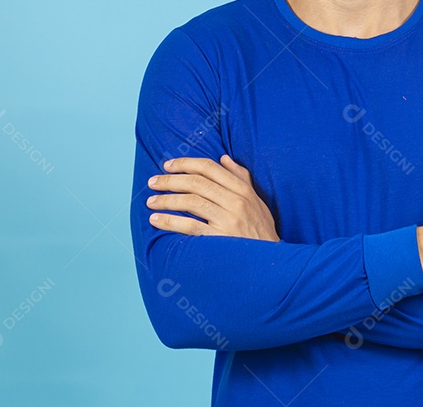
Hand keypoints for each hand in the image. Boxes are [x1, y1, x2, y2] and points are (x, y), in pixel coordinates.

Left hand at [146, 155, 279, 240]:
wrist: (271, 264)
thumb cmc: (262, 231)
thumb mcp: (258, 202)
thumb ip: (242, 178)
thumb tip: (224, 158)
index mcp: (243, 190)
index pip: (210, 168)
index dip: (186, 163)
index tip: (168, 165)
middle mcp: (236, 202)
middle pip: (196, 183)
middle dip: (170, 180)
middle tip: (153, 182)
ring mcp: (228, 221)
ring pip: (190, 202)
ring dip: (166, 200)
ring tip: (151, 202)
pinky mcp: (219, 239)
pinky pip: (189, 226)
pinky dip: (170, 221)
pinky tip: (157, 220)